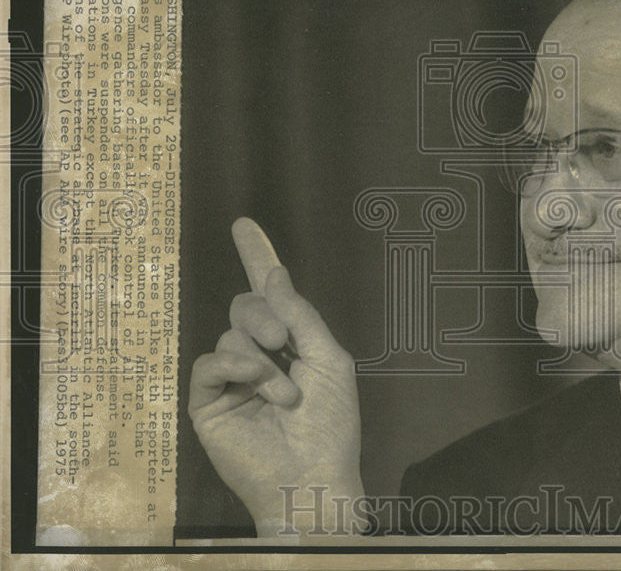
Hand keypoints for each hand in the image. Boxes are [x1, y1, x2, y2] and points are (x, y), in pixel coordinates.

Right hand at [188, 217, 365, 537]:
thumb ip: (300, 315)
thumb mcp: (328, 359)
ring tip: (287, 394)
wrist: (312, 476)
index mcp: (291, 345)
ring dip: (263, 358)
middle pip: (247, 304)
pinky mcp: (208, 403)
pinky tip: (258, 386)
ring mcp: (232, 380)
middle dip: (265, 314)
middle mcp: (259, 356)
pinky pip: (210, 361)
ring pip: (231, 332)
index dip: (257, 257)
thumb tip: (275, 274)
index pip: (270, 294)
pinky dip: (237, 367)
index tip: (244, 225)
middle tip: (283, 341)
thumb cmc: (331, 424)